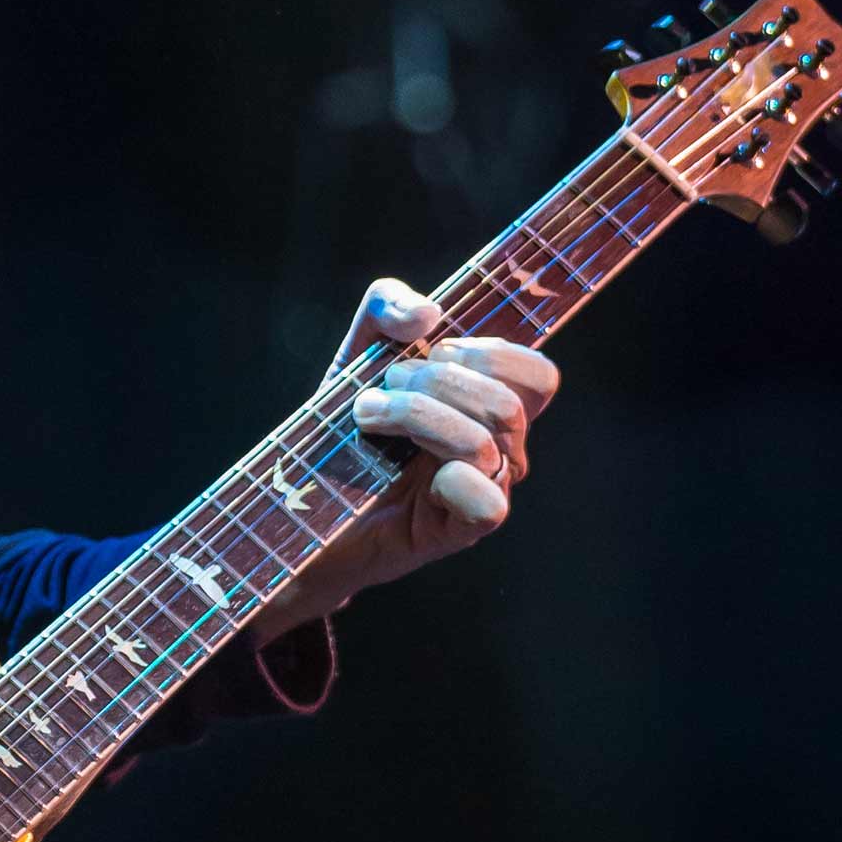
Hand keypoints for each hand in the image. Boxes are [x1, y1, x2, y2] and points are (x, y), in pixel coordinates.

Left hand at [264, 277, 560, 633]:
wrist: (302, 501)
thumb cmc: (342, 428)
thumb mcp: (357, 353)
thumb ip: (386, 309)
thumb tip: (428, 312)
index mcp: (489, 408)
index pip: (539, 377)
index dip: (491, 354)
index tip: (435, 352)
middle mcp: (500, 452)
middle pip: (506, 404)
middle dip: (433, 382)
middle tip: (384, 387)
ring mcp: (483, 493)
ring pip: (485, 444)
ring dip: (416, 416)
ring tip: (366, 416)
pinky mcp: (457, 532)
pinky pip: (488, 504)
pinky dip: (452, 480)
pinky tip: (408, 472)